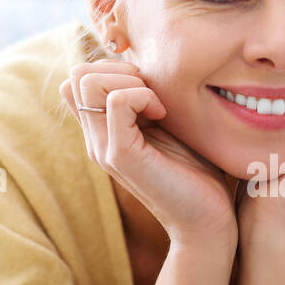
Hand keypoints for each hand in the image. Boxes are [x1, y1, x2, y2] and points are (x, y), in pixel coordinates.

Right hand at [60, 61, 237, 242]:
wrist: (208, 218)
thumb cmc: (197, 170)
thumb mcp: (168, 126)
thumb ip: (147, 101)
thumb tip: (142, 65)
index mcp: (103, 130)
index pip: (77, 78)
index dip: (112, 68)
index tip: (148, 87)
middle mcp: (96, 139)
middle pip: (76, 75)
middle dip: (118, 69)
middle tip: (153, 93)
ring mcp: (103, 148)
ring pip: (87, 82)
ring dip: (130, 80)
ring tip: (158, 105)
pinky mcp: (120, 156)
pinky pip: (116, 101)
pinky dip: (143, 96)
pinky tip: (163, 115)